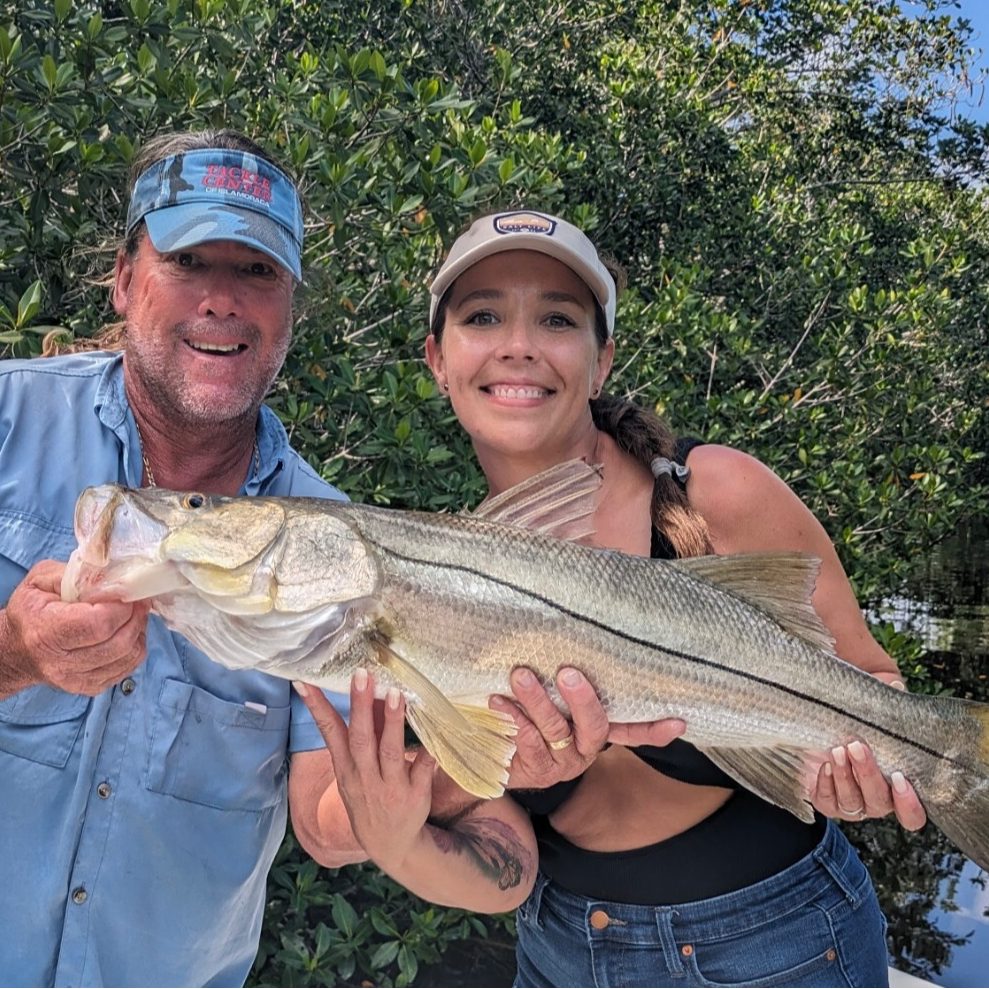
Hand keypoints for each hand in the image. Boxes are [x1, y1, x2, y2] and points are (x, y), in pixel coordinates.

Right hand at [2, 560, 148, 696]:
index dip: (121, 607)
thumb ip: (74, 573)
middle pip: (119, 642)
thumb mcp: (40, 581)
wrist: (16, 651)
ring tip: (133, 615)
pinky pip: (128, 668)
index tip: (126, 591)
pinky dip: (135, 647)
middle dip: (135, 617)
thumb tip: (109, 575)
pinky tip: (126, 632)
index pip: (99, 624)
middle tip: (137, 601)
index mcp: (46, 632)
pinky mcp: (90, 687)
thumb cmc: (31, 611)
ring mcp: (76, 680)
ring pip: (128, 657)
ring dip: (138, 631)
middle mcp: (60, 663)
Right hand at [294, 670, 435, 872]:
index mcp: (346, 768)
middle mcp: (365, 777)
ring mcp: (390, 787)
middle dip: (360, 706)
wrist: (392, 846)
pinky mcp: (416, 795)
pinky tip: (433, 726)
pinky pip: (422, 768)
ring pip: (390, 751)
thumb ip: (363, 735)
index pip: (329, 733)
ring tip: (395, 693)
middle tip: (362, 675)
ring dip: (392, 722)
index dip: (318, 708)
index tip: (307, 682)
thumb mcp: (355, 771)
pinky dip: (426, 750)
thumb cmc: (370, 797)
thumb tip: (370, 691)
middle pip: (361, 738)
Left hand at [489, 666, 684, 790]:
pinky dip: (514, 718)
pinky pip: (528, 742)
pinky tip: (499, 700)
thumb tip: (571, 630)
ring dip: (537, 700)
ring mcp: (562, 761)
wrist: (494, 753)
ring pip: (555, 729)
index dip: (654, 728)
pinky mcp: (536, 770)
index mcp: (596, 729)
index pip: (632, 729)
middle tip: (567, 673)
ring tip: (520, 675)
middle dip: (582, 699)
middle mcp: (585, 747)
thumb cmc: (528, 711)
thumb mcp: (551, 695)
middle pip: (595, 725)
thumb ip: (567, 679)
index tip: (678, 722)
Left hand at [810, 739, 926, 830]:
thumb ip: (881, 735)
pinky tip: (825, 765)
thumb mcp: (866, 732)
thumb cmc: (849, 734)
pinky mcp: (827, 805)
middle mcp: (875, 802)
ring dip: (844, 775)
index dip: (909, 804)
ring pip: (852, 800)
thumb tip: (893, 717)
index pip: (912, 814)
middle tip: (857, 747)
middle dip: (868, 774)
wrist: (811, 738)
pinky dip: (827, 781)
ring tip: (837, 751)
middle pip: (879, 800)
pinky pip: (828, 800)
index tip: (899, 777)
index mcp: (895, 790)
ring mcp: (851, 807)